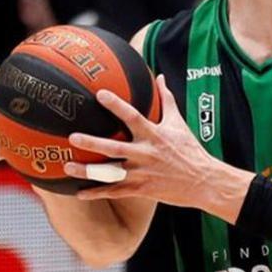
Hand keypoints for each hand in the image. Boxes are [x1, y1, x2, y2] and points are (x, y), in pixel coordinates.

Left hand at [64, 76, 247, 216]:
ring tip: (68, 166)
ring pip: (110, 173)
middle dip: (93, 143)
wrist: (204, 181)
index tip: (100, 94)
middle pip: (115, 147)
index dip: (116, 105)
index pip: (133, 117)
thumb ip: (167, 100)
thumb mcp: (179, 123)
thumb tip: (160, 78)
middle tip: (73, 137)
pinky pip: (115, 191)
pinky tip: (79, 193)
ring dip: (88, 171)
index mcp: (154, 135)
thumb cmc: (190, 150)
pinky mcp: (141, 189)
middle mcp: (146, 154)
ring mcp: (142, 173)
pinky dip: (97, 193)